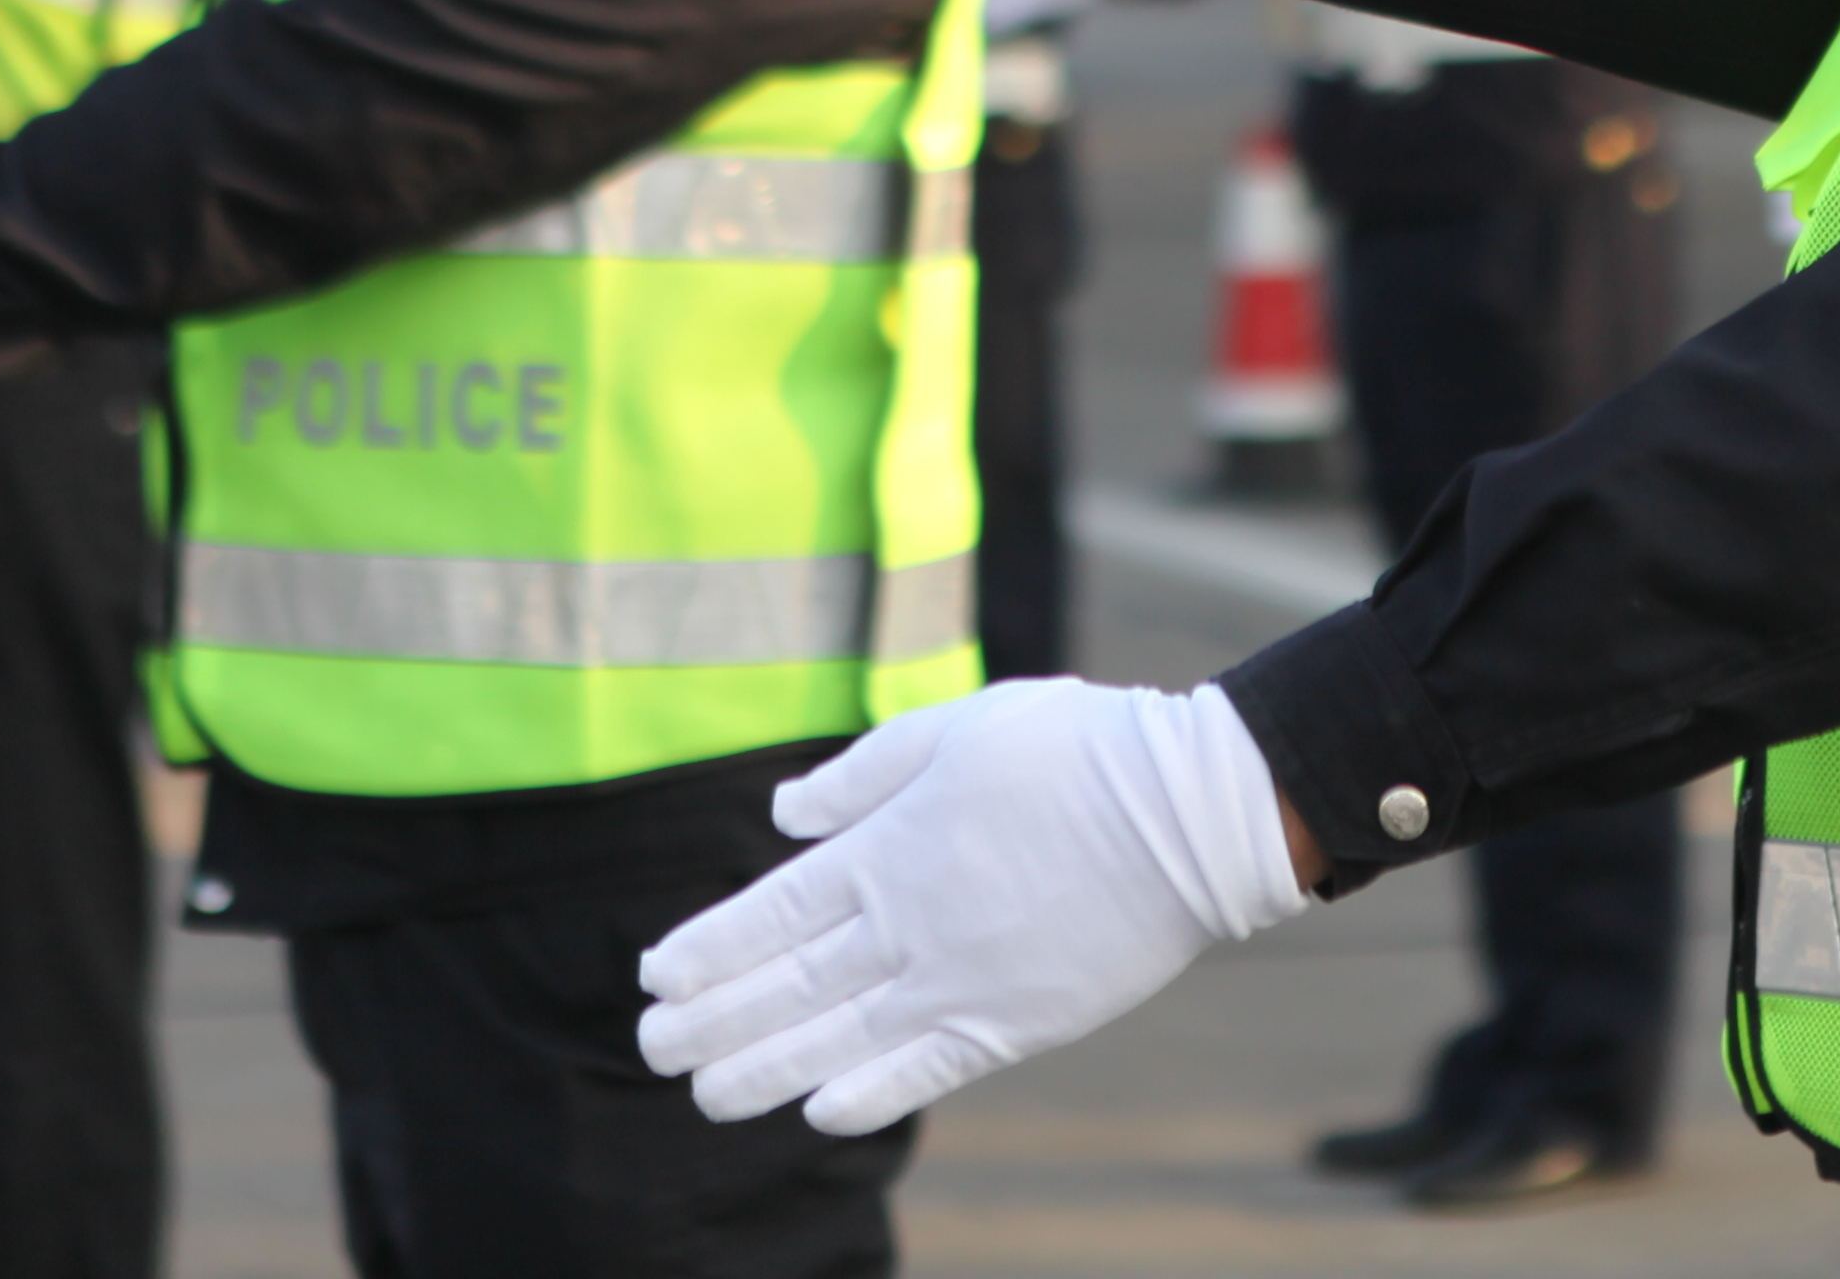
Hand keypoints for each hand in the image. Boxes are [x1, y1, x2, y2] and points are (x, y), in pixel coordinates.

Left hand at [635, 680, 1306, 1132]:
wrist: (1186, 812)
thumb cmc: (1072, 751)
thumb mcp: (955, 728)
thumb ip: (863, 778)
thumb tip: (784, 815)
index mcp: (889, 848)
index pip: (773, 913)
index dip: (710, 949)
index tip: (655, 975)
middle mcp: (909, 926)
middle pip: (789, 984)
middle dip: (715, 1019)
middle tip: (654, 1046)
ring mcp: (959, 981)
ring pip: (839, 1039)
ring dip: (765, 1069)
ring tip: (705, 1096)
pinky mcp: (1012, 1023)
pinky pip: (924, 1070)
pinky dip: (868, 1094)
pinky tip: (818, 1112)